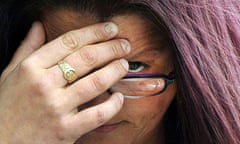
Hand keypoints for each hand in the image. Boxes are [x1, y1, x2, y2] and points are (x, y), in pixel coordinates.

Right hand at [0, 21, 129, 143]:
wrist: (1, 143)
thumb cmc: (7, 107)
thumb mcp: (10, 73)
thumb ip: (26, 48)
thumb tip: (38, 26)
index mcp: (31, 68)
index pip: (68, 42)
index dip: (94, 32)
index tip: (110, 28)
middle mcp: (44, 85)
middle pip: (85, 58)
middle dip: (110, 48)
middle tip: (124, 44)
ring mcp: (56, 108)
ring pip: (94, 83)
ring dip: (115, 70)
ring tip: (124, 64)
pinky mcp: (67, 130)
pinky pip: (97, 114)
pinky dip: (113, 105)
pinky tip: (119, 96)